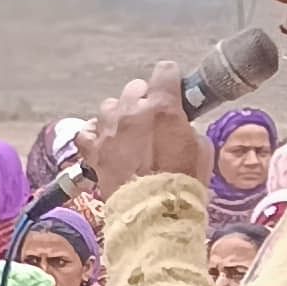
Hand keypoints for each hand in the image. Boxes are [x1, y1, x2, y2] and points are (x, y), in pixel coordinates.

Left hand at [87, 63, 208, 201]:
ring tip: (128, 133)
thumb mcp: (200, 149)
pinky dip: (94, 133)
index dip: (169, 79)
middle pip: (134, 88)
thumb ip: (185, 128)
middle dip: (143, 99)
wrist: (153, 214)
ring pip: (109, 106)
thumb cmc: (183, 184)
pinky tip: (104, 141)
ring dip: (119, 115)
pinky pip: (86, 131)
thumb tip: (178, 127)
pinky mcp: (92, 150)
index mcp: (163, 107)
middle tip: (152, 118)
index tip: (172, 89)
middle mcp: (131, 112)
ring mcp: (108, 130)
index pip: (164, 72)